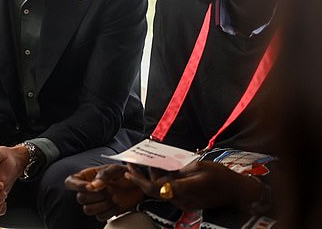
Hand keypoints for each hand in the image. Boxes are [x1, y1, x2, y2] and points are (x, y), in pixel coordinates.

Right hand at [65, 164, 144, 221]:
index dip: (77, 186)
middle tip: (109, 190)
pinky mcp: (103, 212)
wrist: (139, 186)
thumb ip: (104, 174)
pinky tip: (116, 204)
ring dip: (102, 204)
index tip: (91, 187)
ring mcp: (95, 202)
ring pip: (88, 210)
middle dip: (96, 196)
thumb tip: (94, 185)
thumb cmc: (126, 174)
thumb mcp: (116, 169)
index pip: (70, 182)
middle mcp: (88, 190)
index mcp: (87, 176)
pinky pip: (100, 217)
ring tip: (113, 197)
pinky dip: (109, 211)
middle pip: (80, 198)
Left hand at [125, 161, 261, 210]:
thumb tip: (163, 172)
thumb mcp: (199, 167)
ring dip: (149, 178)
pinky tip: (157, 169)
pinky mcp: (187, 200)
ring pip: (161, 190)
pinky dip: (161, 181)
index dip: (139, 181)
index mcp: (183, 190)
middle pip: (154, 191)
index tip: (128, 171)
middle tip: (129, 166)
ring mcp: (184, 201)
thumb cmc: (220, 176)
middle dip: (139, 179)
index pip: (155, 188)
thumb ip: (179, 171)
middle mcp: (181, 199)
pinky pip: (169, 191)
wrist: (237, 192)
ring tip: (139, 164)